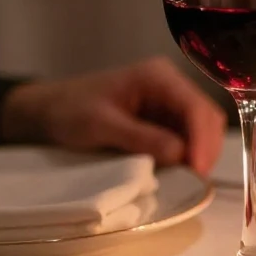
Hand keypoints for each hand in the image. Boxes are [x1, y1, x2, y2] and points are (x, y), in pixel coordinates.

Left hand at [0, 57, 226, 173]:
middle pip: (206, 116)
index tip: (198, 169)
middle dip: (205, 147)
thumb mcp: (101, 125)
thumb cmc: (70, 112)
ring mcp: (169, 101)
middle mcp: (171, 85)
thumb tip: (180, 154)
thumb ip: (141, 137)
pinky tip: (180, 169)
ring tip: (189, 177)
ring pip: (201, 128)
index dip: (201, 139)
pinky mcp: (165, 118)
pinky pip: (188, 136)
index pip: (195, 107)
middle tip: (196, 179)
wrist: (49, 111)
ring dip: (199, 152)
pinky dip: (188, 154)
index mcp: (158, 77)